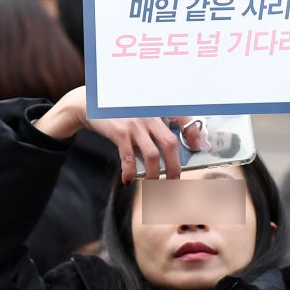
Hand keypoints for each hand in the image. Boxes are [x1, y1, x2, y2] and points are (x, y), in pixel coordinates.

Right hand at [33, 86, 199, 181]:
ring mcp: (135, 124)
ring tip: (154, 186)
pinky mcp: (119, 132)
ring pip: (152, 155)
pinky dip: (130, 171)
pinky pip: (129, 158)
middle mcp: (149, 115)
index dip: (194, 132)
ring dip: (155, 175)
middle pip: (170, 144)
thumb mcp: (141, 111)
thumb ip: (156, 125)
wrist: (90, 103)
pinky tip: (128, 180)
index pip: (183, 118)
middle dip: (175, 167)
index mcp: (157, 109)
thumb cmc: (119, 112)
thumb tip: (172, 150)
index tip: (199, 147)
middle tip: (176, 182)